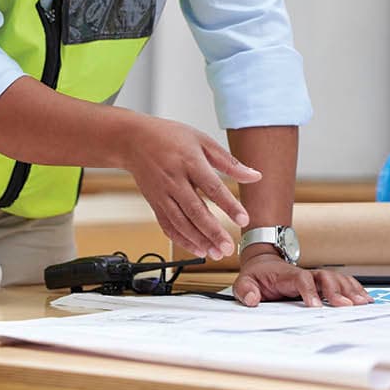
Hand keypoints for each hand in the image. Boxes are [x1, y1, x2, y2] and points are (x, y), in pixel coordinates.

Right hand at [123, 117, 261, 260]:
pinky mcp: (154, 203)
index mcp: (189, 162)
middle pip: (195, 210)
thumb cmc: (170, 137)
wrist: (134, 139)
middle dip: (212, 231)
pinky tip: (197, 249)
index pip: (212, 187)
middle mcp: (174, 180)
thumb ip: (229, 161)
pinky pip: (167, 226)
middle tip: (228, 247)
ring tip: (216, 253)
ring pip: (180, 222)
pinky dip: (181, 240)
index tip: (243, 219)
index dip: (228, 205)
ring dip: (198, 240)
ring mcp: (162, 194)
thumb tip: (255, 176)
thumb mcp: (202, 141)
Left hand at [233, 252, 372, 307]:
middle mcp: (304, 273)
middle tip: (347, 306)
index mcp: (286, 275)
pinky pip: (340, 282)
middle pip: (325, 277)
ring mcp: (314, 277)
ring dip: (350, 289)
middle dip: (337, 291)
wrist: (263, 263)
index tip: (316, 306)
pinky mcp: (321, 283)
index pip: (301, 280)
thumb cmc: (256, 275)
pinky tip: (365, 299)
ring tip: (363, 303)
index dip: (309, 292)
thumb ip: (246, 290)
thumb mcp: (243, 282)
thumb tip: (253, 300)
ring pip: (336, 278)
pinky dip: (354, 289)